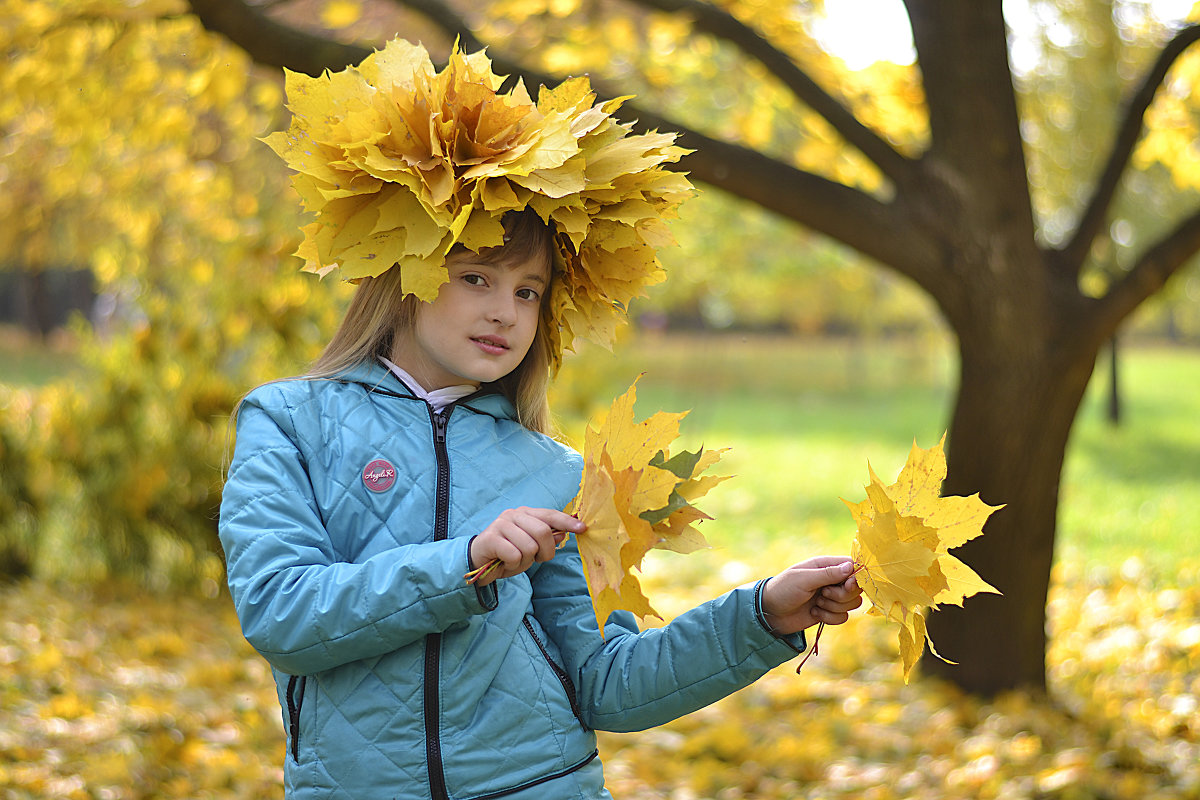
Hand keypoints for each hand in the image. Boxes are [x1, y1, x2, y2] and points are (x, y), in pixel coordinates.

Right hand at [468, 507, 584, 586]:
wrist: (477, 562)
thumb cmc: (507, 554)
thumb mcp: (531, 547)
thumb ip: (546, 539)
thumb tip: (562, 533)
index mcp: (526, 513)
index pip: (550, 515)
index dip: (567, 522)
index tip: (583, 528)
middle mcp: (514, 515)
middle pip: (543, 532)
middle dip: (545, 552)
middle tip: (536, 559)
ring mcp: (501, 525)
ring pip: (529, 546)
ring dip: (526, 560)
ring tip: (515, 559)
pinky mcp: (491, 538)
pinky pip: (514, 555)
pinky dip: (513, 564)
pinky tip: (504, 562)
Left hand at [760, 556, 862, 635]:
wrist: (770, 612)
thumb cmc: (783, 589)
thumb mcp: (804, 579)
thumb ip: (828, 574)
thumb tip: (851, 567)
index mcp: (825, 565)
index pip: (853, 567)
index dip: (856, 578)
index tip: (847, 585)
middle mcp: (831, 580)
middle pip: (856, 588)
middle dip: (842, 595)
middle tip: (823, 594)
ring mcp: (830, 597)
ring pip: (851, 604)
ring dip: (834, 607)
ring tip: (816, 603)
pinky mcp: (828, 612)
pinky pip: (843, 617)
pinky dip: (829, 617)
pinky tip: (814, 613)